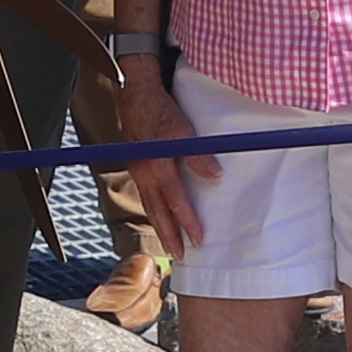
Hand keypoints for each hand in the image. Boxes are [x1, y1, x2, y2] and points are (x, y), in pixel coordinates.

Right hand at [111, 81, 211, 255]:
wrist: (135, 95)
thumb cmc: (162, 110)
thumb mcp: (184, 129)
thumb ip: (199, 156)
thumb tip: (216, 177)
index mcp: (158, 166)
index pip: (176, 202)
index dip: (188, 222)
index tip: (199, 239)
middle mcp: (144, 173)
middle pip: (158, 212)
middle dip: (169, 236)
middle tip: (180, 256)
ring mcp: (137, 172)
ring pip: (149, 206)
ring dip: (160, 227)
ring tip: (170, 245)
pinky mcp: (135, 167)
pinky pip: (145, 196)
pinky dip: (153, 211)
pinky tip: (159, 217)